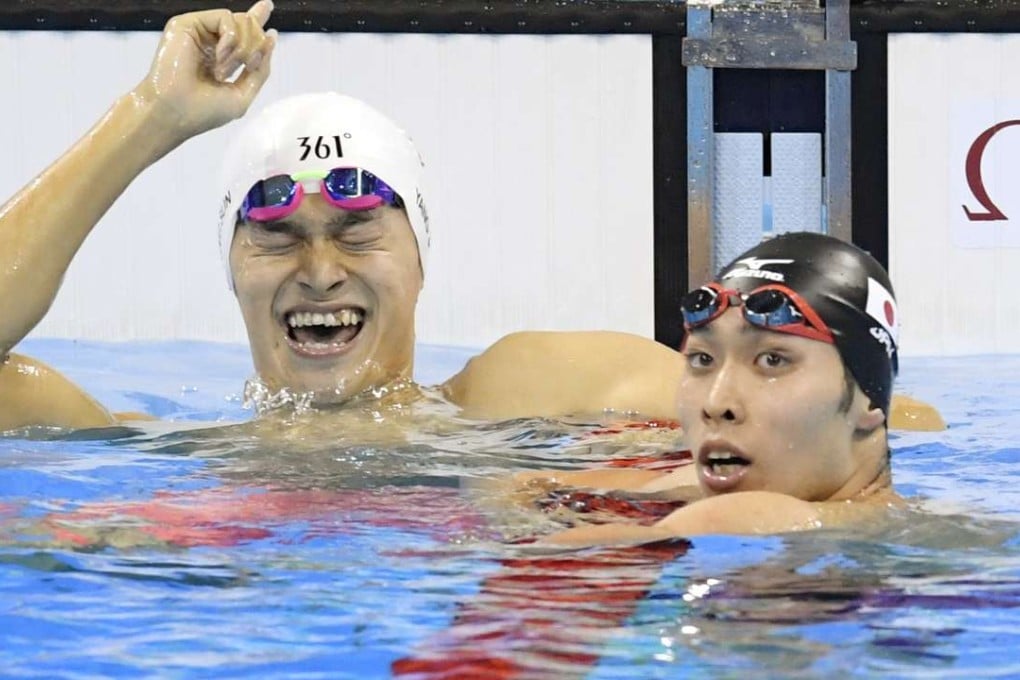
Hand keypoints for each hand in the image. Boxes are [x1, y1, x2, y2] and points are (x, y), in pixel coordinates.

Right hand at [134, 0, 277, 141]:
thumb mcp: (243, 93)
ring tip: (224, 70)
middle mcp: (210, 41)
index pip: (242, 32)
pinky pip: (226, 18)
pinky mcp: (187, 23)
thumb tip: (271, 36)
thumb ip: (260, 69)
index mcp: (221, 57)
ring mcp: (199, 32)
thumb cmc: (203, 111)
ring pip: (242, 20)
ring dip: (243, 49)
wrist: (175, 113)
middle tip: (247, 67)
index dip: (256, 18)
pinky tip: (218, 59)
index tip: (267, 6)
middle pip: (250, 26)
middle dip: (257, 47)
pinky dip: (231, 40)